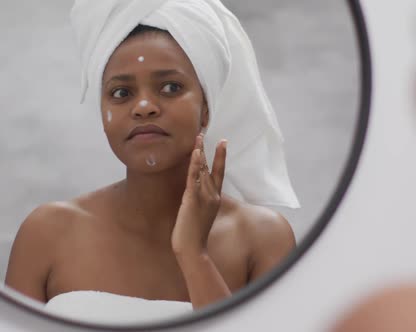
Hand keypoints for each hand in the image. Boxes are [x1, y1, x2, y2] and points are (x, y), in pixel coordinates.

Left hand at [172, 134, 226, 257]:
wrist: (193, 250)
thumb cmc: (194, 237)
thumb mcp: (200, 216)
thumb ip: (199, 203)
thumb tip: (194, 194)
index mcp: (215, 199)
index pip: (219, 173)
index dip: (221, 157)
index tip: (223, 142)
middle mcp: (213, 195)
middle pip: (210, 167)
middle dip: (207, 149)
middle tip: (205, 132)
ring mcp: (204, 197)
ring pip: (202, 169)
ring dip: (199, 151)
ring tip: (198, 136)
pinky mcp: (193, 199)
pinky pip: (195, 177)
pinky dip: (195, 164)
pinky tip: (195, 152)